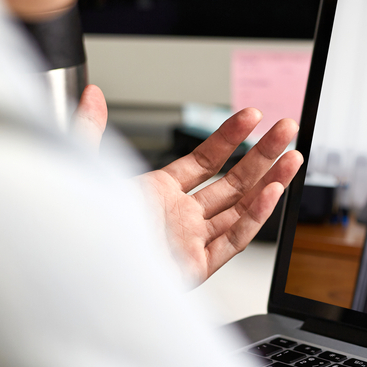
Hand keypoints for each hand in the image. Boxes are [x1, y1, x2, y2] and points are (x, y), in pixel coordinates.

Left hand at [73, 87, 302, 283]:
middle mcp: (179, 218)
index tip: (252, 116)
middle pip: (233, 182)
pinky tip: (270, 194)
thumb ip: (90, 129)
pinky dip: (253, 218)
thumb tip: (94, 94)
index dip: (230, 137)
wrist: (72, 272)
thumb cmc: (76, 229)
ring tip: (293, 158)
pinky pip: (233, 240)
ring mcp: (190, 242)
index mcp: (157, 195)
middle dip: (263, 155)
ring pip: (241, 209)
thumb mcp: (82, 169)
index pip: (206, 160)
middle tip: (287, 130)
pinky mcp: (196, 267)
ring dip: (270, 183)